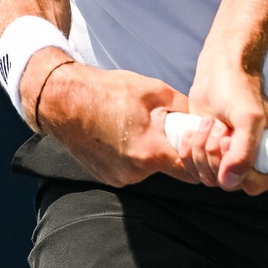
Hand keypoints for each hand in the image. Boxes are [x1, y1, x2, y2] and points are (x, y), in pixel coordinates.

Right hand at [23, 52, 196, 186]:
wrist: (63, 101)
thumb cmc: (108, 91)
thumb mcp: (154, 90)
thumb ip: (183, 108)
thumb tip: (204, 119)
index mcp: (148, 151)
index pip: (191, 171)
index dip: (202, 159)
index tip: (203, 145)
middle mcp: (134, 172)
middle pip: (171, 170)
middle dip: (176, 151)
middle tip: (170, 127)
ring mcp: (119, 178)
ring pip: (152, 170)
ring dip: (154, 152)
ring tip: (142, 127)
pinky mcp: (108, 178)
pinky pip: (134, 170)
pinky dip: (136, 156)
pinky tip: (126, 135)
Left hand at [182, 50, 267, 193]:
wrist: (217, 70)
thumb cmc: (238, 89)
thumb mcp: (248, 118)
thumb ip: (242, 153)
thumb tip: (228, 182)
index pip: (255, 184)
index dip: (238, 169)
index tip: (230, 141)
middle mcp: (251, 160)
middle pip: (227, 183)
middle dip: (216, 153)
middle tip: (220, 126)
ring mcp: (228, 158)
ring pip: (208, 177)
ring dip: (201, 148)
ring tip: (209, 123)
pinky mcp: (208, 154)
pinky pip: (194, 169)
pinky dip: (188, 150)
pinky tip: (193, 129)